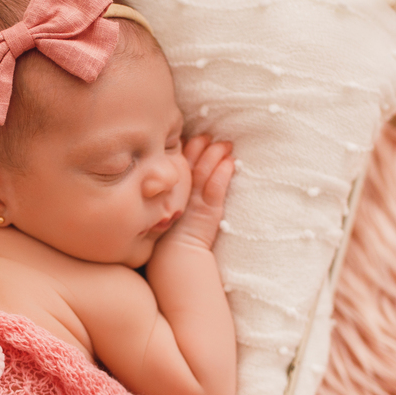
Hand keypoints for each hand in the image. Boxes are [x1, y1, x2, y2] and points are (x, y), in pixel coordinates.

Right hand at [162, 135, 234, 249]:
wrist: (174, 258)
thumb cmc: (170, 237)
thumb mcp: (165, 210)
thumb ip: (169, 193)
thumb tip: (173, 178)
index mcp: (169, 190)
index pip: (177, 163)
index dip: (186, 148)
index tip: (194, 138)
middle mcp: (180, 192)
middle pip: (190, 161)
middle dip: (201, 146)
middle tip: (209, 136)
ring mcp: (194, 200)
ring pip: (204, 171)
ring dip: (215, 155)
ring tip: (226, 145)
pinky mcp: (207, 210)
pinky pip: (215, 188)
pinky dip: (223, 174)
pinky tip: (230, 163)